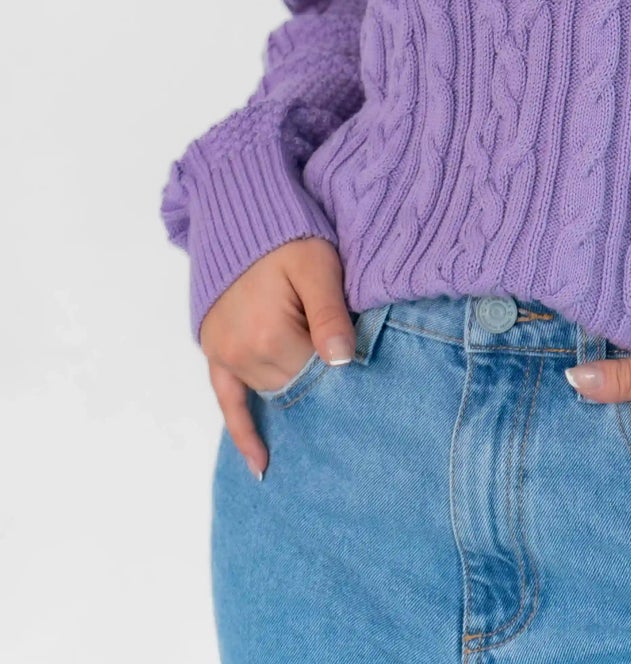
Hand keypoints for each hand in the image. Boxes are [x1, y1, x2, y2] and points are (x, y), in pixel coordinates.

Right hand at [198, 236, 356, 481]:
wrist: (238, 209)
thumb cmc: (286, 234)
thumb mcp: (318, 266)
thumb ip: (330, 315)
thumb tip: (344, 363)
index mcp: (272, 334)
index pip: (320, 374)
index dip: (345, 374)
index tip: (372, 384)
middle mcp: (243, 352)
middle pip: (295, 386)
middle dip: (322, 387)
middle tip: (357, 402)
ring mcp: (225, 354)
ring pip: (271, 392)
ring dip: (293, 398)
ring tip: (327, 421)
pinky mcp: (214, 352)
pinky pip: (227, 400)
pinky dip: (244, 431)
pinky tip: (262, 463)